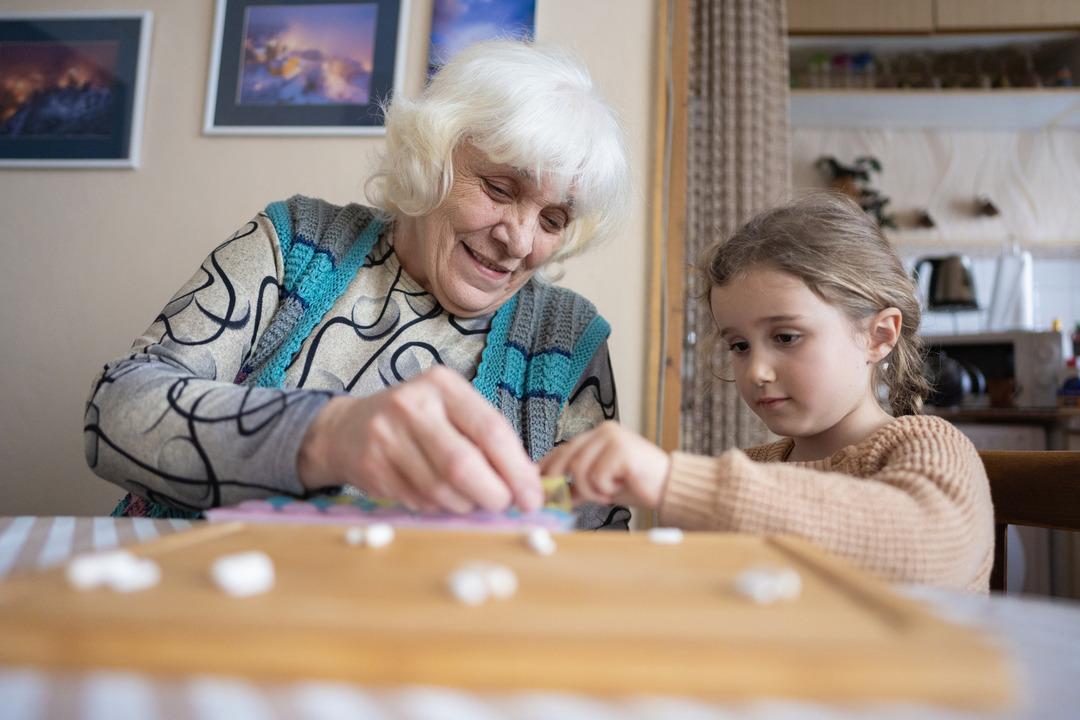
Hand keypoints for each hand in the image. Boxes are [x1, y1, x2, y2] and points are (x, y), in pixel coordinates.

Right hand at [297, 366, 541, 512]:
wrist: (347, 429)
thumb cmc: (417, 422)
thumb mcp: (451, 411)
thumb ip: (488, 439)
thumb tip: (530, 482)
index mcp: (443, 385)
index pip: (490, 430)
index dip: (516, 469)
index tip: (532, 495)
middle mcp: (412, 405)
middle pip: (463, 464)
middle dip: (493, 494)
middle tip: (505, 505)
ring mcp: (387, 435)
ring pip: (441, 490)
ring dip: (466, 504)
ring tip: (470, 499)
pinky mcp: (372, 465)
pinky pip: (419, 500)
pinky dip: (439, 507)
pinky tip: (439, 497)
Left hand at [539, 421, 670, 508]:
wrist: (668, 488)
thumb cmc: (636, 485)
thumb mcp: (599, 486)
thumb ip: (576, 485)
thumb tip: (550, 495)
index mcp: (596, 435)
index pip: (562, 448)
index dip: (547, 467)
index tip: (540, 486)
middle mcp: (603, 431)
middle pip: (566, 456)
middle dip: (561, 482)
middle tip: (566, 500)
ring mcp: (612, 437)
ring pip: (578, 468)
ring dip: (590, 489)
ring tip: (606, 493)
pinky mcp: (621, 449)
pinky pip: (596, 475)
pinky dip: (604, 488)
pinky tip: (619, 487)